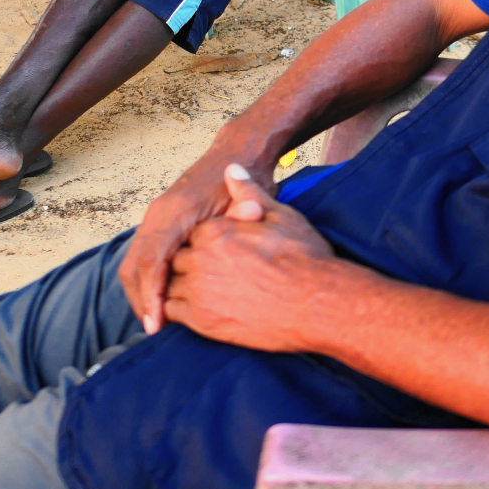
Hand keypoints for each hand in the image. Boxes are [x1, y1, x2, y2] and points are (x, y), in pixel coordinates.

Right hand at [120, 148, 276, 333]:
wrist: (237, 153)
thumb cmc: (246, 178)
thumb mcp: (250, 195)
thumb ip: (247, 209)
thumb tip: (252, 213)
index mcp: (178, 211)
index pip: (154, 259)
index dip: (152, 294)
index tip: (156, 323)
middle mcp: (160, 213)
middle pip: (133, 265)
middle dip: (140, 299)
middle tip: (153, 329)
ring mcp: (156, 216)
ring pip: (133, 261)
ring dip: (139, 291)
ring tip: (155, 320)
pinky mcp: (160, 221)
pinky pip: (142, 254)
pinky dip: (145, 278)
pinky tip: (160, 297)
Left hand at [163, 165, 336, 352]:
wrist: (317, 302)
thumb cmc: (304, 259)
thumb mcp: (280, 216)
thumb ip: (248, 193)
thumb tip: (232, 168)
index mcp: (215, 230)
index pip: (191, 234)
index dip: (205, 244)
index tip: (221, 254)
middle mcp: (200, 257)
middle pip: (178, 258)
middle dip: (190, 265)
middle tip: (214, 276)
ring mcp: (198, 290)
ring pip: (171, 285)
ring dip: (182, 288)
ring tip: (208, 294)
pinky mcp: (201, 320)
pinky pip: (173, 312)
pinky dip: (180, 311)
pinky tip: (202, 310)